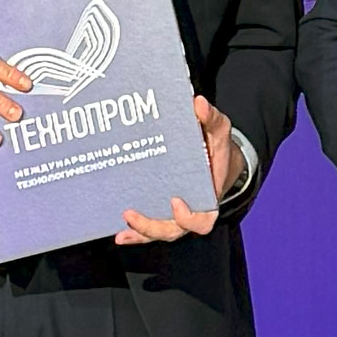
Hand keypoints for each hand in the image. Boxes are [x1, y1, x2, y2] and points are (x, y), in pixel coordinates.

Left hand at [116, 96, 241, 244]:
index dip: (188, 218)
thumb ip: (210, 119)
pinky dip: (135, 233)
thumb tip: (197, 103)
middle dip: (151, 226)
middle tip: (131, 213)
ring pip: (158, 232)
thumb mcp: (218, 130)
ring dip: (139, 230)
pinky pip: (148, 228)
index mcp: (208, 199)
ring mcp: (174, 215)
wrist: (215, 158)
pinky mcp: (160, 212)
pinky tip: (118, 232)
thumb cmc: (216, 147)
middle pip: (173, 230)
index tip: (175, 201)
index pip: (202, 221)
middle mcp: (190, 212)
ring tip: (121, 224)